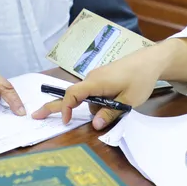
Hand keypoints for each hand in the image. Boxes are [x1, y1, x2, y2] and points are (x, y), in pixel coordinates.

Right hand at [31, 49, 162, 129]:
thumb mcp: (128, 100)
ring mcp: (96, 77)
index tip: (65, 121)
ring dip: (95, 107)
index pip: (72, 94)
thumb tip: (95, 125)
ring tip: (119, 106)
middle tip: (36, 115)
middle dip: (55, 106)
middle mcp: (92, 78)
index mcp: (96, 82)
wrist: (150, 60)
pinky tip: (114, 102)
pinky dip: (98, 100)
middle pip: (72, 94)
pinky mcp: (102, 77)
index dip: (66, 108)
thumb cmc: (140, 79)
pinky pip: (94, 92)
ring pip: (88, 97)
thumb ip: (111, 113)